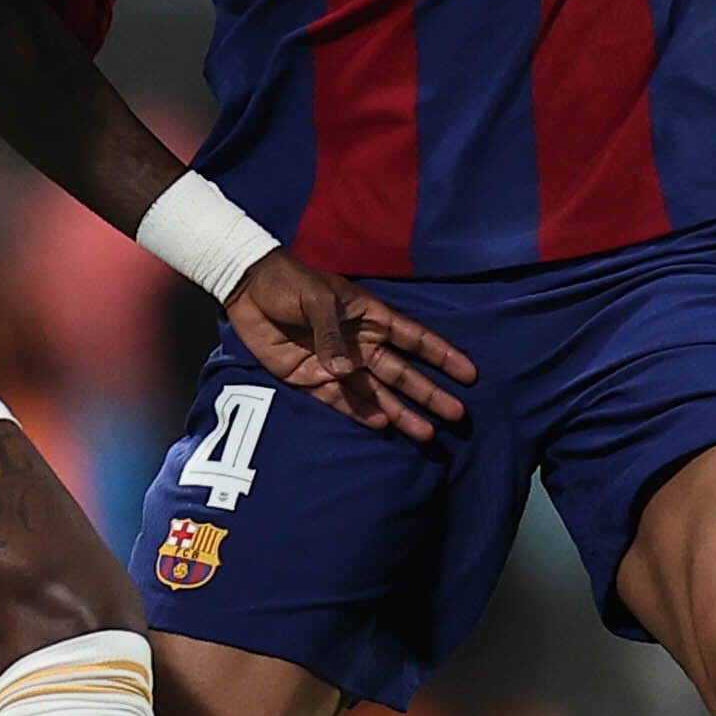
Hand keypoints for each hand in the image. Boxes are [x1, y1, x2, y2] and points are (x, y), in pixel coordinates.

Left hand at [224, 250, 477, 441]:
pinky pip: (341, 400)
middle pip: (402, 373)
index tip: (468, 373)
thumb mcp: (316, 299)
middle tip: (456, 414)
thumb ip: (332, 335)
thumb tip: (347, 372)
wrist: (247, 288)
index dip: (442, 355)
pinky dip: (361, 412)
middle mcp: (360, 344)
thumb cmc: (289, 283)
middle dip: (428, 393)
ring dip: (401, 411)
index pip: (414, 339)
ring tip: (426, 432)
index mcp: (369, 317)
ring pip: (377, 392)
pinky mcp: (310, 378)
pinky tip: (383, 425)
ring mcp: (336, 364)